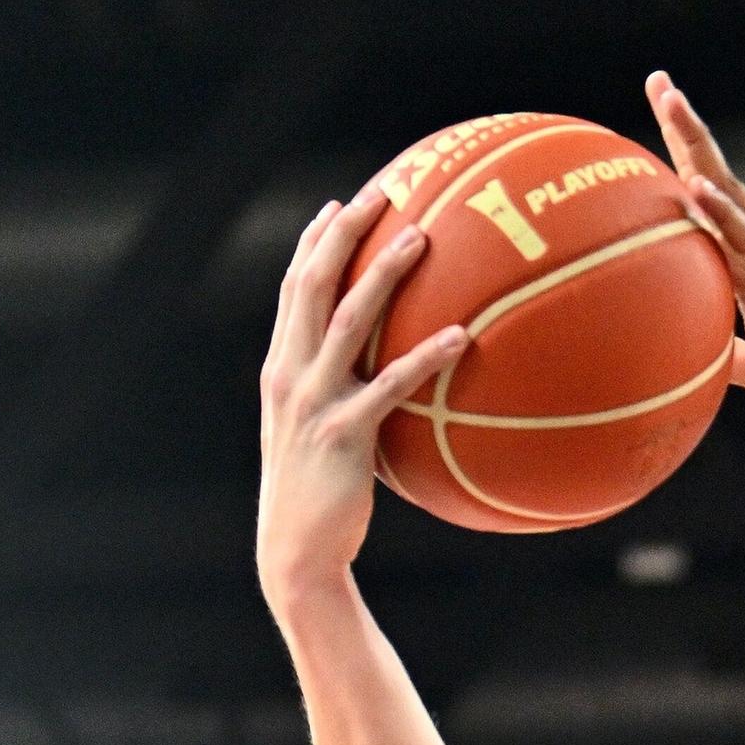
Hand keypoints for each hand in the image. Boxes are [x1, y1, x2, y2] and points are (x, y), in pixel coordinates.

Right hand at [255, 190, 466, 595]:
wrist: (295, 553)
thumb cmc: (320, 497)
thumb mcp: (322, 435)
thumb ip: (345, 397)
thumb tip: (391, 376)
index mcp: (282, 368)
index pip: (295, 289)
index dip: (316, 242)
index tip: (343, 204)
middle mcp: (289, 374)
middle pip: (313, 284)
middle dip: (345, 233)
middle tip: (384, 191)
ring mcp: (313, 401)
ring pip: (348, 320)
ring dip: (385, 274)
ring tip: (423, 236)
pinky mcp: (342, 435)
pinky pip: (389, 386)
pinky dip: (424, 357)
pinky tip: (463, 337)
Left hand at [646, 71, 744, 431]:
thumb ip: (725, 354)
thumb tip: (693, 362)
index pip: (710, 200)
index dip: (684, 157)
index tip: (658, 114)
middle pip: (716, 175)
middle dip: (686, 128)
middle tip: (659, 83)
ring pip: (730, 191)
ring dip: (698, 147)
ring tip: (671, 105)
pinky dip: (723, 212)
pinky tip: (697, 186)